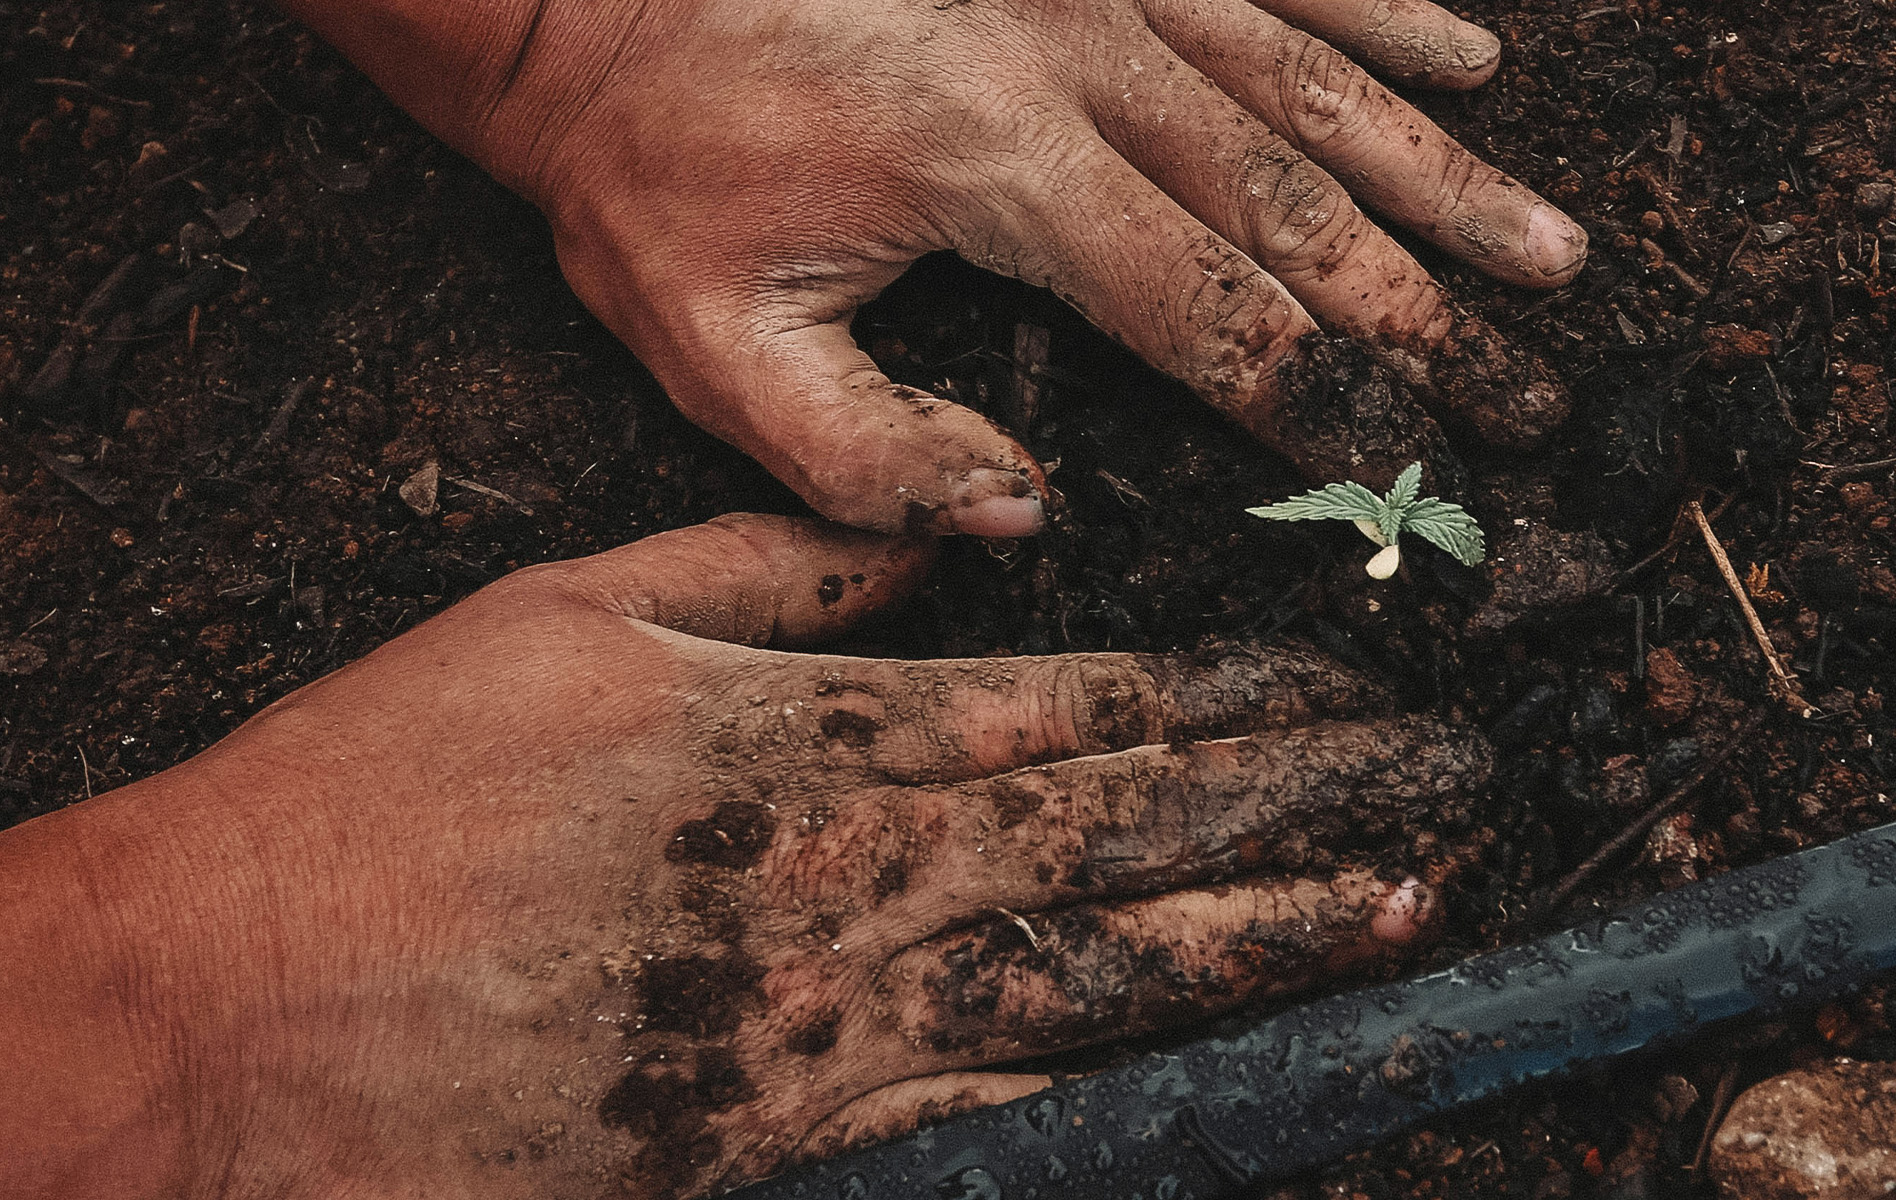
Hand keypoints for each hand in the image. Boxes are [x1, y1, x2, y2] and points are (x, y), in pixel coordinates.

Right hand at [0, 515, 1490, 1199]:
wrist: (234, 1002)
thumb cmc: (387, 786)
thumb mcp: (572, 612)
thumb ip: (773, 570)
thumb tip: (933, 544)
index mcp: (805, 741)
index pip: (1072, 709)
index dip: (1227, 698)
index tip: (1342, 687)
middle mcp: (846, 882)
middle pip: (1122, 838)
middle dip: (1302, 809)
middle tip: (1445, 791)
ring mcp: (824, 1025)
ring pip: (1094, 978)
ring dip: (1258, 943)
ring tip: (1397, 917)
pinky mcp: (778, 1140)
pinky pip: (987, 1116)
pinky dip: (1116, 1090)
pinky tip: (1219, 1075)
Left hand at [285, 0, 1585, 533]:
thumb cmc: (643, 161)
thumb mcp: (706, 342)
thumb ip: (862, 456)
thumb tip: (1021, 512)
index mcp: (1000, 171)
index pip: (1205, 310)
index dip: (1320, 399)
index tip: (1413, 470)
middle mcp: (1082, 59)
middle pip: (1299, 204)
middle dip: (1427, 314)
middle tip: (1539, 392)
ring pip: (1314, 85)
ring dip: (1440, 177)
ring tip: (1549, 252)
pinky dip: (1377, 7)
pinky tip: (1468, 51)